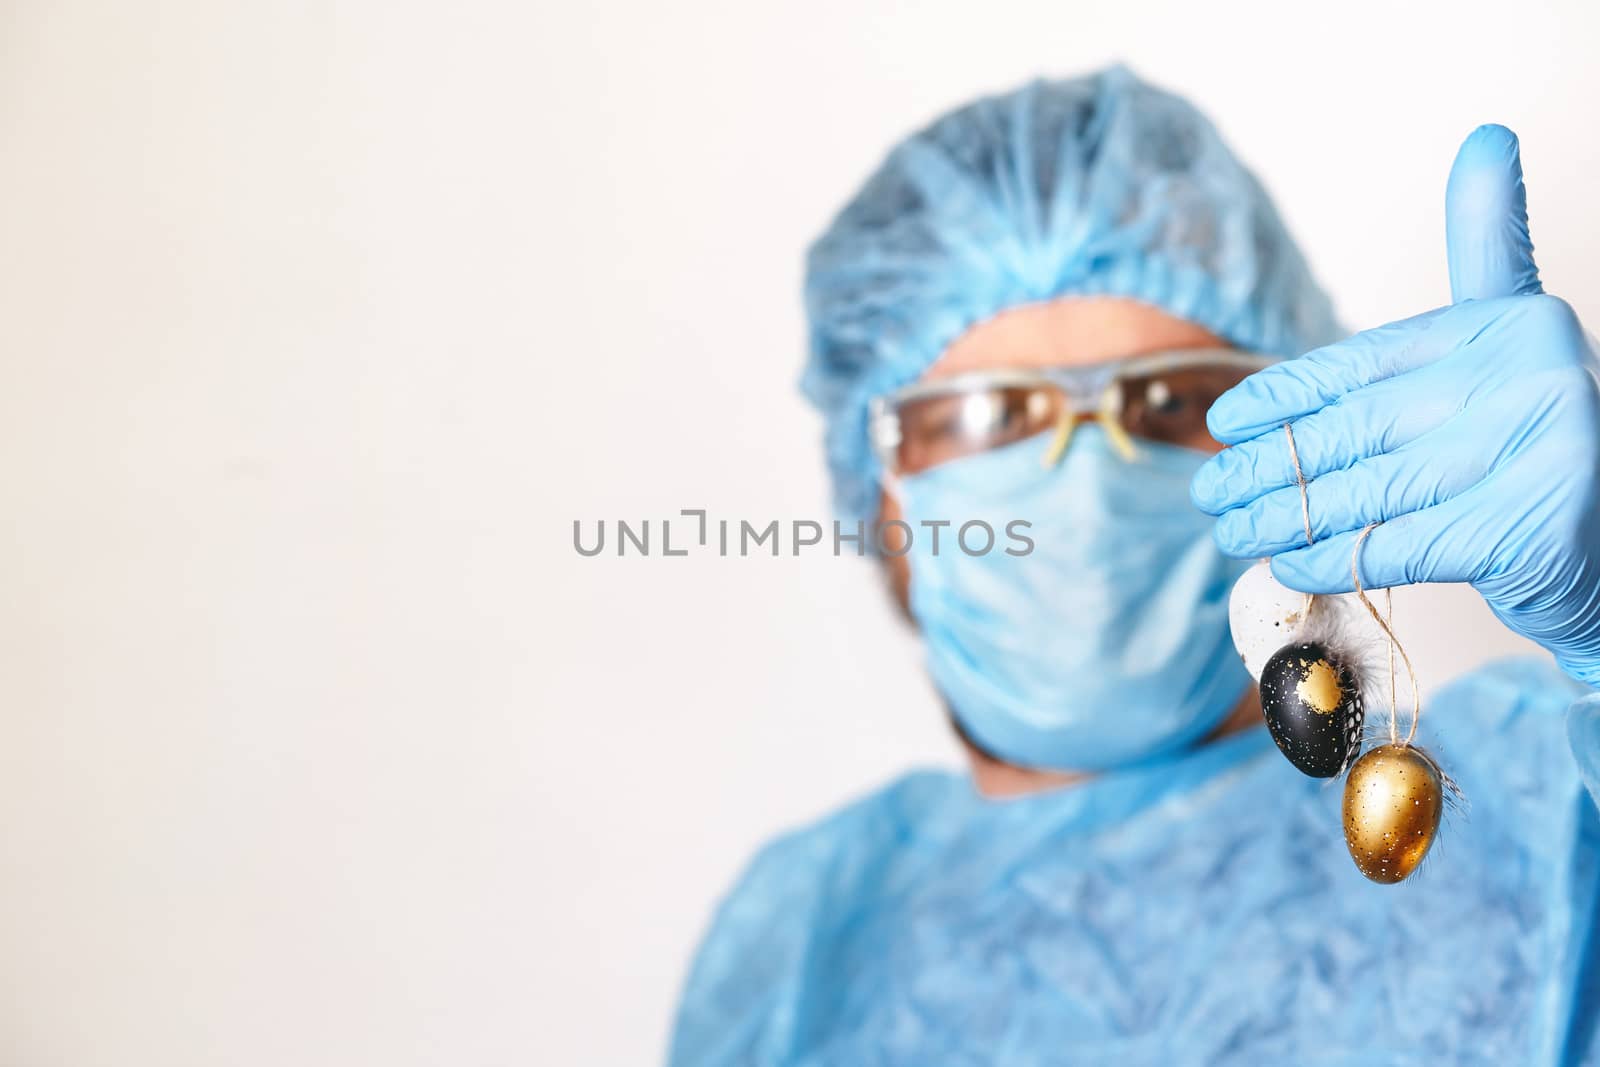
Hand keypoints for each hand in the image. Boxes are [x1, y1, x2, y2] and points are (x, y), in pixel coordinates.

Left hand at [1190, 125, 1599, 687]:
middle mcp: (1530, 378)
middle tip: (1209, 492)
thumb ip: (1487, 248)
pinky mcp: (1525, 529)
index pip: (1364, 363)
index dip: (1284, 396)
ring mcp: (1535, 454)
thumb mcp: (1506, 343)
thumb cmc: (1527, 445)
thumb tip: (1484, 138)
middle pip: (1358, 430)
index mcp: (1512, 324)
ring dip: (1282, 518)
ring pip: (1367, 491)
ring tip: (1233, 531)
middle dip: (1270, 465)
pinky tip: (1287, 567)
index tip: (1224, 423)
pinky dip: (1330, 559)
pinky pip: (1396, 546)